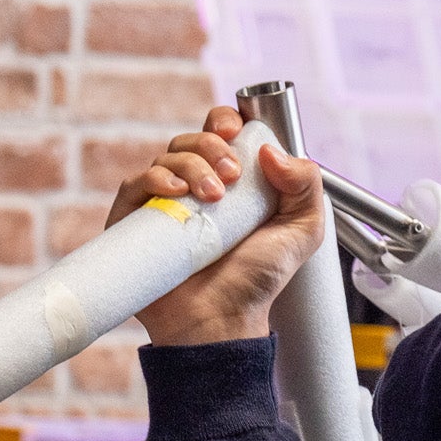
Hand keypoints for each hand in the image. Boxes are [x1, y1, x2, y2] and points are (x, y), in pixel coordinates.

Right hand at [106, 106, 325, 344]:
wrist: (222, 319)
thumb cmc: (257, 280)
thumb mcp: (302, 230)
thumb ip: (306, 183)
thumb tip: (270, 150)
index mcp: (232, 181)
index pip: (221, 131)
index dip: (226, 121)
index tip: (237, 133)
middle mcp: (196, 186)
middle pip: (193, 138)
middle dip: (213, 145)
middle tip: (232, 176)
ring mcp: (164, 202)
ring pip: (167, 155)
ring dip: (192, 164)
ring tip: (213, 197)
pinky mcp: (134, 220)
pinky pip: (135, 183)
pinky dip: (155, 178)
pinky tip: (176, 193)